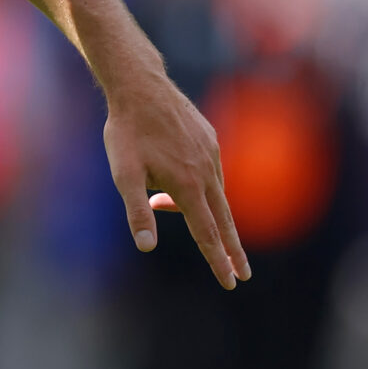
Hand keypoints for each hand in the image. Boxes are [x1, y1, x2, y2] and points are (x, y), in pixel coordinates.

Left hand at [102, 73, 250, 288]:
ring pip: (213, 193)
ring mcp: (211, 154)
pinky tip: (172, 174)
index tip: (231, 282)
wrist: (140, 86)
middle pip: (223, 220)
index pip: (208, 233)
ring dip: (200, 208)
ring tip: (162, 200)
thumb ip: (138, 212)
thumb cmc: (128, 132)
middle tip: (243, 274)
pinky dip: (197, 184)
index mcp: (188, 186)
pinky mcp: (209, 139)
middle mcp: (206, 172)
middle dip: (232, 249)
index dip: (218, 260)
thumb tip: (147, 247)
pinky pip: (209, 170)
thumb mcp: (124, 174)